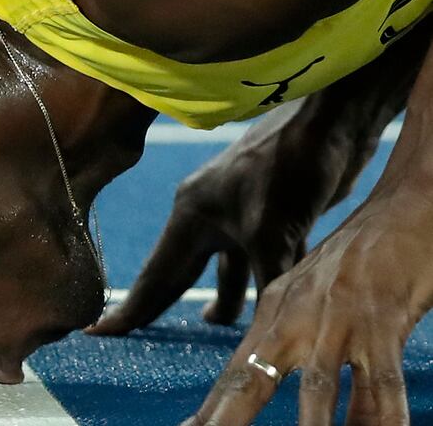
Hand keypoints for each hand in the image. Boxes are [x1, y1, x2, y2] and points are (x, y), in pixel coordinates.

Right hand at [87, 99, 365, 333]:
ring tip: (219, 324)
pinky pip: (257, 258)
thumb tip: (264, 336)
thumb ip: (264, 286)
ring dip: (225, 295)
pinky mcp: (271, 213)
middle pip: (181, 272)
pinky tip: (269, 297)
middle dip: (165, 304)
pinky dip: (259, 280)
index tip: (100, 331)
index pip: (156, 275)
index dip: (130, 308)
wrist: (333, 119)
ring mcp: (239, 214)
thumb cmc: (290, 166)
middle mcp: (208, 216)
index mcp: (191, 216)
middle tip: (141, 336)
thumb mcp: (274, 233)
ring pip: (225, 267)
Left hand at [183, 212, 431, 424]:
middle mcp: (295, 318)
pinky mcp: (380, 322)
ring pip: (316, 387)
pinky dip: (379, 418)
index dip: (211, 409)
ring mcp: (336, 321)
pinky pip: (380, 383)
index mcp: (274, 313)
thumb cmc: (356, 263)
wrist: (402, 209)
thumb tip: (266, 379)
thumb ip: (287, 340)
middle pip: (253, 378)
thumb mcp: (308, 297)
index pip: (235, 372)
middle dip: (227, 417)